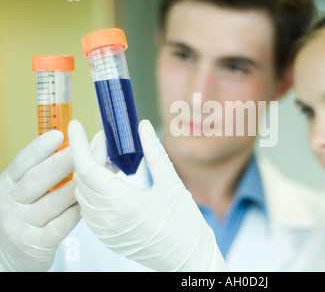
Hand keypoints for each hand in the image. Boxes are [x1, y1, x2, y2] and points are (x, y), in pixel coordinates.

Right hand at [0, 131, 79, 271]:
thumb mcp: (25, 192)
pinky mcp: (35, 244)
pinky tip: (88, 204)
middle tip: (83, 150)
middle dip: (62, 163)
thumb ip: (43, 173)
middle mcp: (10, 204)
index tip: (58, 134)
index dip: (40, 148)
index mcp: (7, 185)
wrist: (11, 257)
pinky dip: (76, 212)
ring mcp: (21, 225)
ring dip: (77, 188)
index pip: (22, 163)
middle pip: (37, 180)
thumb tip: (76, 145)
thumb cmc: (25, 215)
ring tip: (96, 175)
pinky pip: (61, 225)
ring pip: (53, 202)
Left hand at [70, 119, 226, 271]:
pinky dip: (93, 190)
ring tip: (112, 162)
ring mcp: (105, 231)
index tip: (75, 126)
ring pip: (83, 194)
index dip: (79, 144)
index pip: (87, 168)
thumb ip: (154, 152)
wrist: (188, 258)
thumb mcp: (172, 183)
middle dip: (90, 154)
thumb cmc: (185, 225)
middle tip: (107, 140)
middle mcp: (107, 220)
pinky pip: (89, 209)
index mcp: (123, 204)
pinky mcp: (107, 238)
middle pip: (83, 178)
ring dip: (91, 173)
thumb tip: (143, 127)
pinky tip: (111, 183)